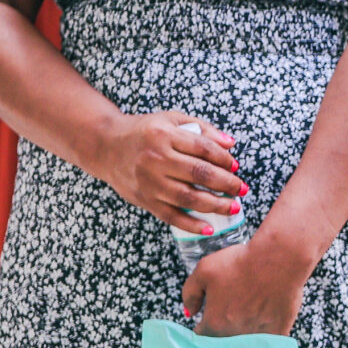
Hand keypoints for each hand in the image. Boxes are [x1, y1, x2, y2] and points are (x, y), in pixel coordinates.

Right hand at [88, 110, 245, 231]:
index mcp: (164, 136)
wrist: (105, 146)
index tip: (236, 165)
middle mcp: (155, 159)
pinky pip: (171, 216)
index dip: (223, 158)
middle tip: (242, 189)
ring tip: (233, 207)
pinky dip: (191, 224)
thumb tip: (230, 143)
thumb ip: (202, 129)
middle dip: (226, 183)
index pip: (202, 148)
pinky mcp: (144, 200)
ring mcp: (149, 182)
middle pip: (198, 174)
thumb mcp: (171, 120)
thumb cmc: (144, 131)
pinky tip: (209, 227)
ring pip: (187, 197)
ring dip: (214, 205)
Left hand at [184, 229, 311, 336]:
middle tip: (234, 308)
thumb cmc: (242, 262)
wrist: (280, 259)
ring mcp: (256, 337)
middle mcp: (233, 336)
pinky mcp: (277, 335)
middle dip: (224, 328)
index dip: (206, 322)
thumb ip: (190, 294)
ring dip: (243, 332)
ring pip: (244, 343)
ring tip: (250, 312)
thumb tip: (190, 313)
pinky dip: (264, 335)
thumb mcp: (205, 269)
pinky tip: (265, 319)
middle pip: (223, 340)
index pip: (202, 334)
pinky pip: (266, 343)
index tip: (214, 313)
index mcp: (213, 324)